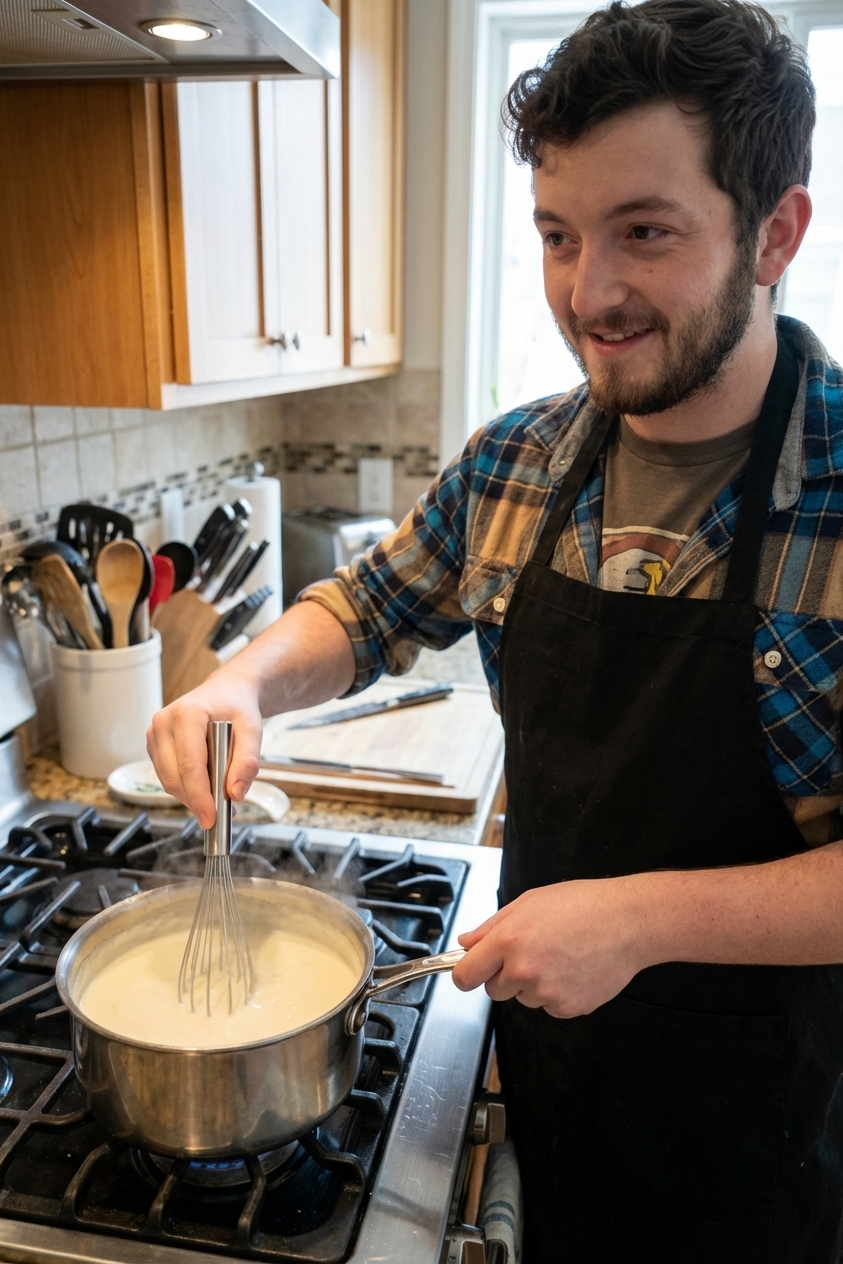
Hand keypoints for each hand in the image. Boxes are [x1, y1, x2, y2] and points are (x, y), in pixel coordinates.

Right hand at [146, 672, 262, 828]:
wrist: (226, 691)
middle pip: (175, 777)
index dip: (200, 796)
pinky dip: (186, 788)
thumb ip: (248, 760)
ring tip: (219, 799)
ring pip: (169, 781)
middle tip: (222, 814)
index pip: (190, 765)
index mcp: (186, 713)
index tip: (212, 818)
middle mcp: (163, 722)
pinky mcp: (154, 745)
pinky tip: (206, 787)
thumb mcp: (253, 728)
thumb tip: (235, 793)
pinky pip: (167, 776)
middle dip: (197, 801)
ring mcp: (155, 733)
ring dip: (192, 796)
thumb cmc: (237, 707)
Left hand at [451, 878, 648, 1017]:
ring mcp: (546, 992)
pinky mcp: (568, 1008)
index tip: (469, 973)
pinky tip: (574, 969)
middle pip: (494, 990)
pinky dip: (557, 993)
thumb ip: (491, 926)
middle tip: (533, 951)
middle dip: (505, 975)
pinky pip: (549, 1006)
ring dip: (534, 983)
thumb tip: (465, 943)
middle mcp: (524, 970)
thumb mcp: (529, 902)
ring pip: (524, 998)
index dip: (465, 974)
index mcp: (508, 940)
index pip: (465, 975)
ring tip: (561, 955)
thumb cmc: (583, 905)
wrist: (628, 922)